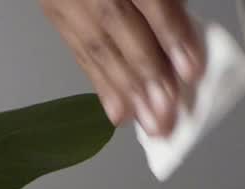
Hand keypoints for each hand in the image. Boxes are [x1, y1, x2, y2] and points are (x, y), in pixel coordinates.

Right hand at [39, 0, 203, 135]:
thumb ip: (166, 0)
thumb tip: (186, 38)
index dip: (169, 33)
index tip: (190, 68)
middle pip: (115, 26)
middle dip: (145, 74)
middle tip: (166, 112)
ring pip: (94, 46)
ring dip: (123, 90)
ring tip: (147, 121)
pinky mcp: (54, 12)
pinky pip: (79, 52)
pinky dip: (101, 84)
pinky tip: (118, 110)